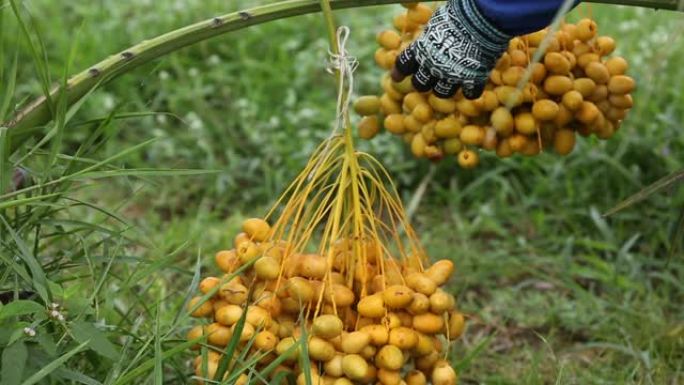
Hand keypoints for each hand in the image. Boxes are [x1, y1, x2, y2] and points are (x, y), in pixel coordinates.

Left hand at [392, 0, 510, 99]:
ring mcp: (452, 75)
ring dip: (445, 88)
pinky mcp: (473, 80)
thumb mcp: (436, 21)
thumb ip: (430, 35)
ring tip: (451, 81)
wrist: (483, 18)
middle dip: (423, 83)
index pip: (403, 65)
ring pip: (442, 93)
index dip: (399, 72)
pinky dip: (471, 90)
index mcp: (421, 50)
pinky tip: (473, 84)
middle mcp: (433, 66)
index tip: (396, 78)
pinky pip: (470, 93)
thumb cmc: (458, 13)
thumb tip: (428, 34)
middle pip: (420, 85)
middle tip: (428, 79)